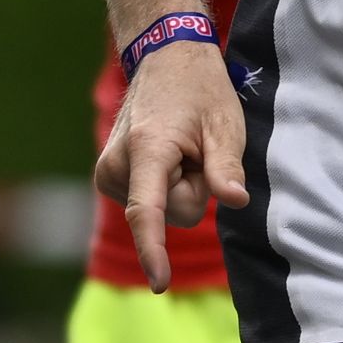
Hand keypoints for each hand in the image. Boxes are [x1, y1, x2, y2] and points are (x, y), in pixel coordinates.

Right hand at [91, 39, 249, 289]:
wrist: (164, 60)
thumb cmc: (200, 90)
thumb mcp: (226, 124)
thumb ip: (226, 165)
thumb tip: (234, 200)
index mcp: (147, 150)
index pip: (146, 212)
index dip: (154, 251)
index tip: (160, 283)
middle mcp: (117, 164)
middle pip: (169, 214)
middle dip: (193, 192)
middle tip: (199, 152)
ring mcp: (108, 172)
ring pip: (160, 212)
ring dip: (179, 187)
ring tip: (183, 150)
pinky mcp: (109, 177)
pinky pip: (148, 204)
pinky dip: (165, 187)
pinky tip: (169, 157)